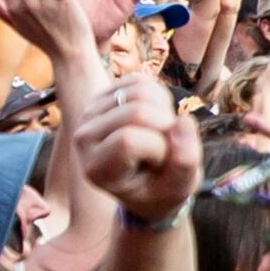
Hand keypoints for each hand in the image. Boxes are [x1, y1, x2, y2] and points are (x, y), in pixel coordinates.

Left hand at [76, 73, 202, 224]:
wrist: (145, 180)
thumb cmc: (160, 189)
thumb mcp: (178, 189)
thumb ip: (185, 163)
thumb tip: (183, 120)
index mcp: (96, 168)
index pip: (128, 141)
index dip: (159, 149)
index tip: (159, 165)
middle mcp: (84, 138)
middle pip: (137, 111)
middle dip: (166, 128)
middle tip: (165, 148)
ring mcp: (91, 112)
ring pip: (141, 91)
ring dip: (165, 112)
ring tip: (161, 134)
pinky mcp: (104, 94)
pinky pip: (141, 81)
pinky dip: (161, 99)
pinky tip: (157, 119)